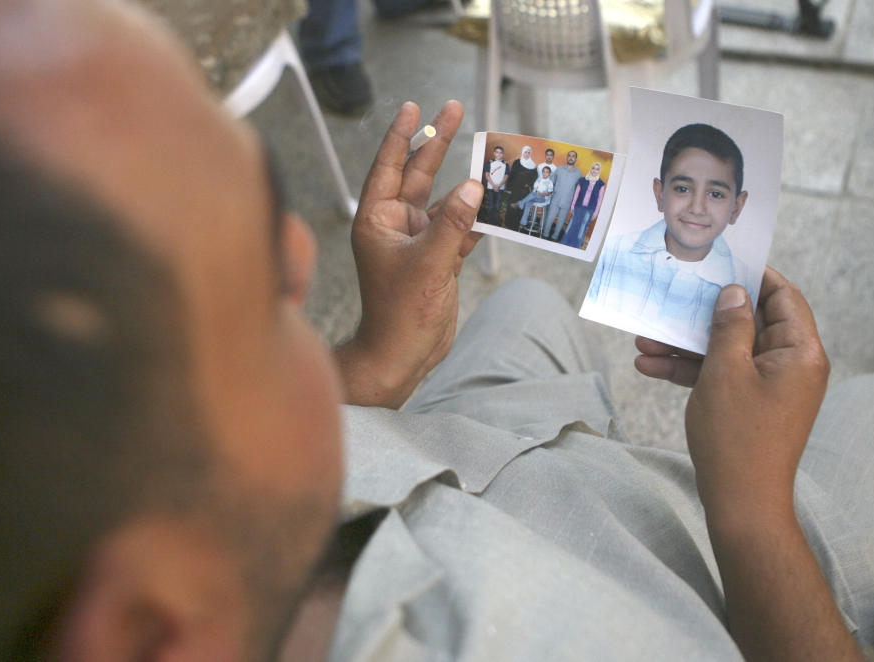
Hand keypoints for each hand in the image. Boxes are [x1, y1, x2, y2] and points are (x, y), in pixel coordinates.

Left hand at [335, 100, 483, 407]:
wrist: (402, 356)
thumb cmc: (400, 314)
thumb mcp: (428, 264)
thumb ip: (453, 224)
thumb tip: (474, 186)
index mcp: (377, 220)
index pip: (389, 166)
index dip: (403, 134)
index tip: (415, 106)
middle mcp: (395, 225)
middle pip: (418, 174)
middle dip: (437, 142)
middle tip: (454, 108)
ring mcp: (417, 242)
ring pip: (445, 202)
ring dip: (466, 185)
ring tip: (492, 158)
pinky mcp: (436, 260)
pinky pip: (459, 229)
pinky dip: (476, 218)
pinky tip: (496, 203)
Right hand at [642, 268, 829, 513]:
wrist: (741, 502)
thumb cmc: (736, 437)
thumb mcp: (725, 372)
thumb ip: (729, 327)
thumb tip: (733, 294)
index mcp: (800, 352)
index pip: (783, 297)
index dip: (752, 276)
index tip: (718, 262)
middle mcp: (792, 365)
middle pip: (749, 322)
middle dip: (703, 314)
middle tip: (670, 299)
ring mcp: (771, 385)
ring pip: (728, 349)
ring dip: (687, 344)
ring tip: (644, 340)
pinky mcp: (751, 402)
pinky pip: (723, 374)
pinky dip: (691, 369)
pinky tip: (650, 367)